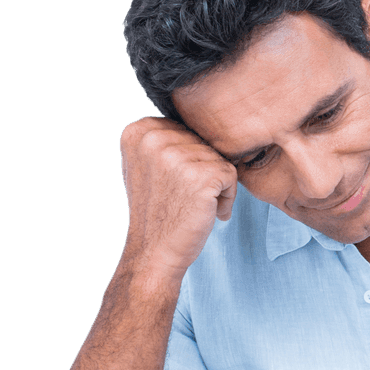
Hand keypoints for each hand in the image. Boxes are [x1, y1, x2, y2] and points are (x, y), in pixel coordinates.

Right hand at [119, 117, 238, 279]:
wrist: (155, 253)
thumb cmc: (158, 212)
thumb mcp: (147, 166)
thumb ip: (163, 139)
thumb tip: (199, 116)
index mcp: (138, 131)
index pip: (185, 130)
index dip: (187, 160)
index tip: (172, 185)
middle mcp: (153, 138)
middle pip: (203, 142)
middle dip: (203, 172)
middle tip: (184, 199)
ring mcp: (177, 156)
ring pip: (219, 158)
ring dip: (215, 186)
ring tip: (193, 206)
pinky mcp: (201, 175)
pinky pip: (231, 175)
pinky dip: (227, 197)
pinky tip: (207, 212)